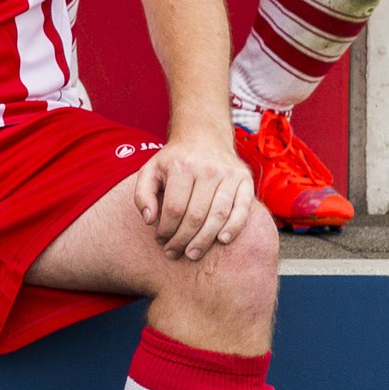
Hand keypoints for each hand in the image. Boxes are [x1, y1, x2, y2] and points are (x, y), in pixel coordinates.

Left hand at [131, 132, 257, 259]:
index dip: (167, 229)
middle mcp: (207, 169)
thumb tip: (149, 220)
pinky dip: (234, 227)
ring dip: (205, 239)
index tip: (161, 240)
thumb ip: (143, 194)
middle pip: (196, 215)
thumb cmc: (174, 160)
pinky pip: (242, 209)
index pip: (174, 208)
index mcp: (181, 166)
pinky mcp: (245, 180)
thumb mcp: (150, 170)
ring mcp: (229, 175)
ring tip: (193, 253)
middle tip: (175, 253)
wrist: (204, 136)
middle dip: (183, 239)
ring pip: (219, 215)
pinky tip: (222, 240)